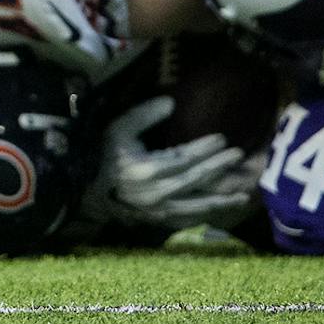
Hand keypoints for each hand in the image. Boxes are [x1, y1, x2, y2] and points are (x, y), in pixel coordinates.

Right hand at [84, 97, 258, 230]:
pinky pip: (187, 220)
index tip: (223, 139)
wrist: (82, 188)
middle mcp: (157, 193)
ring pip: (198, 205)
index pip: (186, 157)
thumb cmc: (101, 154)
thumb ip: (144, 114)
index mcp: (149, 169)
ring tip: (242, 195)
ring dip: (221, 199)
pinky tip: (216, 210)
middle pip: (197, 179)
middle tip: (239, 157)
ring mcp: (158, 211)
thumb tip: (172, 102)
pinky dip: (204, 215)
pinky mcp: (156, 221)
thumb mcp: (117, 128)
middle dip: (220, 167)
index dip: (207, 148)